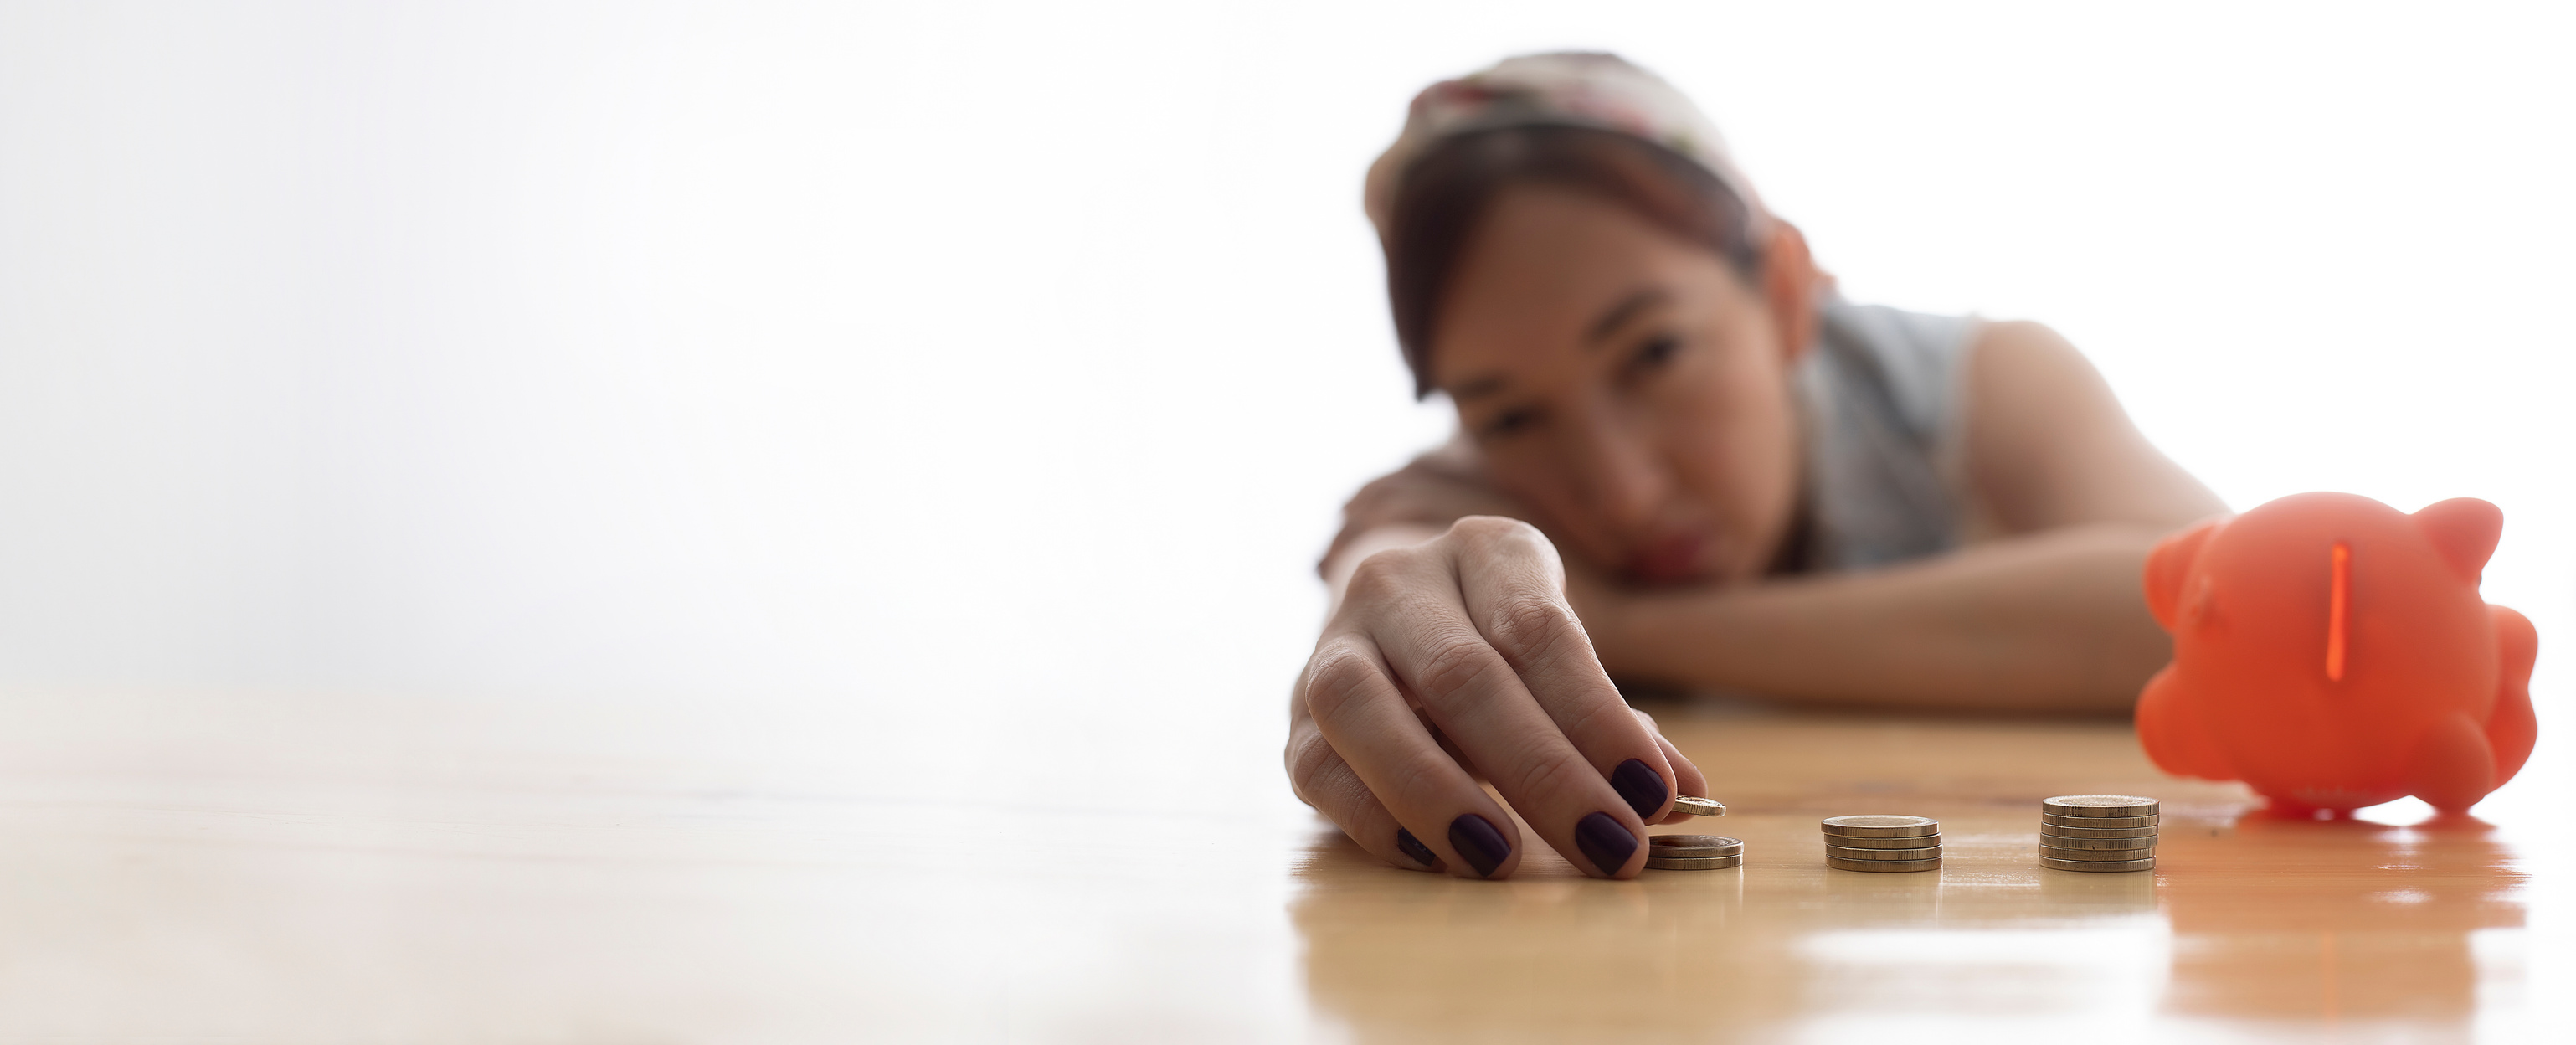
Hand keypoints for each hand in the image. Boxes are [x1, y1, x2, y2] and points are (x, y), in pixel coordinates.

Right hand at [1287, 516, 1709, 878]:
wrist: (1395, 620)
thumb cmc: (1507, 652)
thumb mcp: (1566, 663)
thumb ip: (1617, 725)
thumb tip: (1683, 790)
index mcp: (1485, 550)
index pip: (1539, 630)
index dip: (1596, 717)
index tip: (1651, 795)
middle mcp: (1398, 580)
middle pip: (1460, 673)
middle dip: (1541, 772)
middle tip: (1607, 847)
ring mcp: (1333, 640)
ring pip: (1359, 705)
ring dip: (1434, 792)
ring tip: (1503, 860)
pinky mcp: (1293, 712)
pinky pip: (1315, 762)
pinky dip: (1371, 816)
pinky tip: (1434, 858)